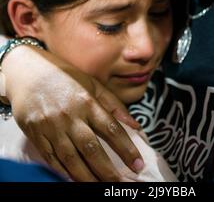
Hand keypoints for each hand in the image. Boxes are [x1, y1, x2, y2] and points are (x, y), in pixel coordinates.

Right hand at [2, 45, 142, 181]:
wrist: (28, 72)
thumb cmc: (65, 77)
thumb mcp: (92, 84)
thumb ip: (114, 104)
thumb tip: (135, 125)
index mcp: (86, 101)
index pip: (110, 129)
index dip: (126, 148)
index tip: (138, 164)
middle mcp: (69, 116)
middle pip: (91, 148)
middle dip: (108, 170)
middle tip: (121, 184)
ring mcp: (51, 127)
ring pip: (71, 158)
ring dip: (88, 177)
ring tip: (101, 188)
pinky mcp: (36, 135)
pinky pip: (52, 159)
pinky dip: (64, 173)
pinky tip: (76, 180)